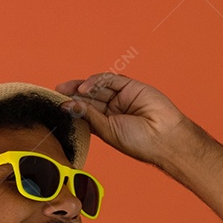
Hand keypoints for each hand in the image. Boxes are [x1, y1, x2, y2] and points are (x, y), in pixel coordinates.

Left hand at [54, 73, 193, 165]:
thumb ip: (89, 116)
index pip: (86, 112)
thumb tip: (68, 105)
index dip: (73, 107)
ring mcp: (122, 98)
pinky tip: (86, 87)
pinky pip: (111, 80)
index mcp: (107, 125)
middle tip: (58, 90)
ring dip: (83, 87)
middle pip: (90, 98)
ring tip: (70, 89)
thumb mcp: (108, 131)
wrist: (165, 137)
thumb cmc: (139, 142)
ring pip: (98, 87)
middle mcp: (114, 110)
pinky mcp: (131, 86)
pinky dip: (97, 81)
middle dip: (74, 94)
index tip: (58, 104)